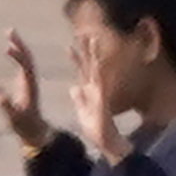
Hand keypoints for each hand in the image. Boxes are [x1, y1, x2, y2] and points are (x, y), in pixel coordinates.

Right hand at [0, 32, 50, 149]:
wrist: (36, 130)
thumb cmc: (24, 125)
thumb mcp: (14, 117)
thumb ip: (6, 105)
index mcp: (30, 86)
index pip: (26, 66)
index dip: (19, 56)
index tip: (8, 47)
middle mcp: (31, 80)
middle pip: (27, 58)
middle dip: (19, 44)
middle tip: (9, 30)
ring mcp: (29, 80)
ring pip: (26, 58)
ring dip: (18, 45)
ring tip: (9, 33)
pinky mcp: (25, 81)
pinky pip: (22, 63)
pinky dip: (16, 53)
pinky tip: (9, 48)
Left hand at [67, 28, 122, 162]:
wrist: (106, 142)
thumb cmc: (96, 128)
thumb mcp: (82, 110)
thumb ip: (79, 98)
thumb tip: (73, 87)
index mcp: (89, 92)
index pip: (81, 72)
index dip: (75, 59)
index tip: (69, 46)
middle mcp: (95, 89)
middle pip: (89, 66)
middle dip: (86, 50)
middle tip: (82, 34)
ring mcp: (100, 93)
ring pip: (96, 70)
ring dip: (94, 55)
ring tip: (92, 40)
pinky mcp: (102, 100)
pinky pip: (99, 84)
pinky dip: (97, 74)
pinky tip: (96, 62)